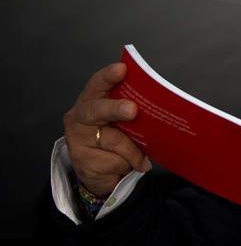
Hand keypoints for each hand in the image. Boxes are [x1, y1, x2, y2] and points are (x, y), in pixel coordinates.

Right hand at [63, 62, 151, 197]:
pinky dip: (126, 164)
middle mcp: (80, 116)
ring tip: (142, 158)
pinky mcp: (81, 159)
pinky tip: (127, 167)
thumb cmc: (114, 143)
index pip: (97, 85)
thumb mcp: (123, 125)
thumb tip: (157, 112)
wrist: (99, 176)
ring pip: (113, 140)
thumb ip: (131, 114)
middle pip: (96, 109)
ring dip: (132, 151)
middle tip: (132, 110)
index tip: (121, 69)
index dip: (108, 76)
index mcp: (92, 101)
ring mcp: (77, 138)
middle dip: (115, 108)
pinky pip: (113, 160)